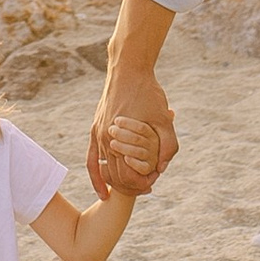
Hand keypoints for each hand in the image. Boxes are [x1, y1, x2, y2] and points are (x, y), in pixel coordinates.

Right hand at [89, 69, 177, 197]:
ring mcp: (98, 134)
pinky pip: (91, 160)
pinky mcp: (95, 129)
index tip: (153, 183)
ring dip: (118, 182)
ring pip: (104, 170)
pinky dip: (96, 177)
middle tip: (147, 187)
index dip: (142, 183)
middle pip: (116, 177)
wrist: (128, 69)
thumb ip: (168, 145)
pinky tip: (103, 191)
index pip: (128, 176)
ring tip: (133, 186)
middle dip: (131, 186)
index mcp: (122, 138)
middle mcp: (106, 139)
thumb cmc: (148, 92)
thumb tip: (162, 168)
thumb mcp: (164, 119)